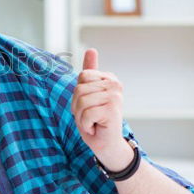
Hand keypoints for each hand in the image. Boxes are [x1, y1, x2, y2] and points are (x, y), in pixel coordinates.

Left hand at [72, 49, 129, 166]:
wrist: (106, 144)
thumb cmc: (95, 119)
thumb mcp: (88, 94)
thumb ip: (90, 72)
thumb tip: (91, 49)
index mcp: (109, 78)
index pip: (82, 76)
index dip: (78, 94)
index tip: (89, 104)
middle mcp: (115, 85)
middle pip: (79, 89)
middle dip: (78, 107)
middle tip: (91, 116)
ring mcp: (115, 97)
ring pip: (81, 101)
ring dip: (81, 117)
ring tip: (93, 121)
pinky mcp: (112, 110)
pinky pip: (85, 113)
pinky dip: (85, 124)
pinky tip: (96, 127)